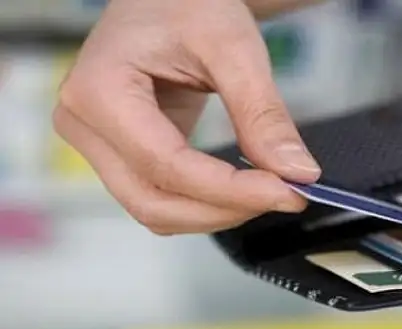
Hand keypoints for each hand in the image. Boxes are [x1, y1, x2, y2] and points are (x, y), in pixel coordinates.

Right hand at [53, 0, 320, 234]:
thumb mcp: (233, 48)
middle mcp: (85, 126)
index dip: (230, 190)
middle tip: (287, 195)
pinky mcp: (121, 156)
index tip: (288, 192)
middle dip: (225, 209)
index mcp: (99, 90)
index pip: (166, 165)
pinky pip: (161, 198)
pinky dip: (206, 203)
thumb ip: (262, 113)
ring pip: (155, 209)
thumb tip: (296, 171)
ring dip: (217, 213)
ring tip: (269, 189)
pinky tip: (244, 187)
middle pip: (153, 201)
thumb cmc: (186, 5)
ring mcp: (98, 146)